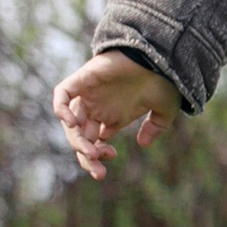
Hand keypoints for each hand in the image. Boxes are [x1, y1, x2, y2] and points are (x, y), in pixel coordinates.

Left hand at [52, 51, 182, 179]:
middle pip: (80, 137)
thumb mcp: (164, 111)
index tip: (110, 158)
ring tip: (90, 151)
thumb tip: (142, 143)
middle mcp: (98, 107)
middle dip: (86, 155)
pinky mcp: (82, 79)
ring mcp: (88, 94)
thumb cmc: (165, 81)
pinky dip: (61, 109)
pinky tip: (72, 123)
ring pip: (70, 121)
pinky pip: (62, 95)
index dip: (96, 155)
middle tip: (98, 170)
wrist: (162, 56)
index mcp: (113, 116)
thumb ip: (154, 128)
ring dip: (76, 139)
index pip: (94, 141)